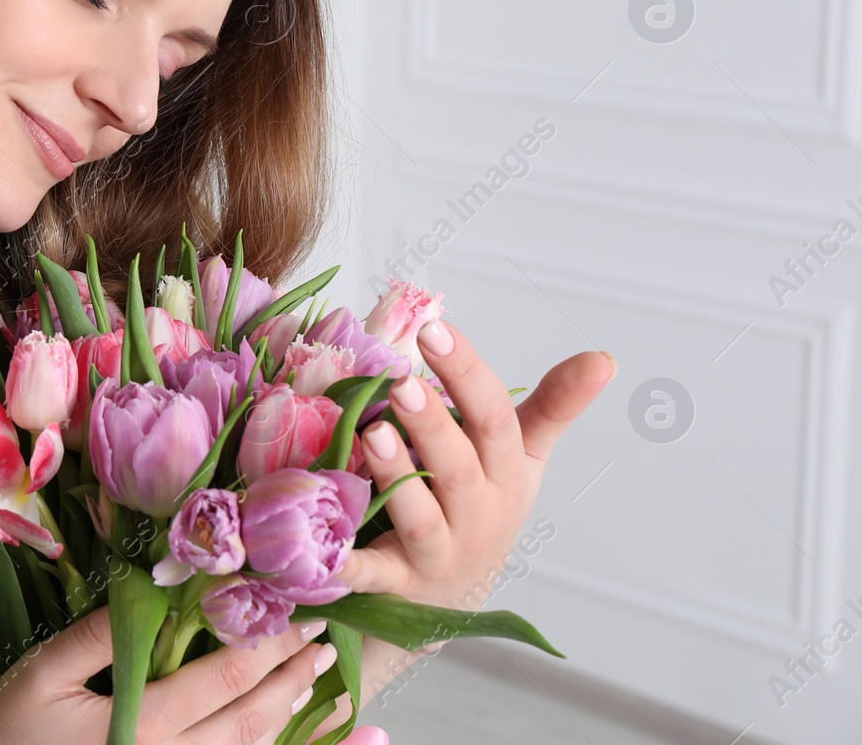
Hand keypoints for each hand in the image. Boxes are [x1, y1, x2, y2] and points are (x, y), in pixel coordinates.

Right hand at [0, 606, 390, 744]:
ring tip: (330, 699)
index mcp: (140, 726)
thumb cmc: (3, 733)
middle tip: (327, 646)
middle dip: (292, 681)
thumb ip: (98, 636)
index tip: (300, 615)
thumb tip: (154, 589)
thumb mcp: (40, 675)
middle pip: (250, 722)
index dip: (269, 644)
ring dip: (294, 728)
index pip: (225, 679)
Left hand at [334, 320, 615, 608]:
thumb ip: (553, 406)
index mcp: (507, 475)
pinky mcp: (398, 583)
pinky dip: (352, 565)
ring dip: (397, 476)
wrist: (453, 602)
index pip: (495, 420)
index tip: (437, 329)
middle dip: (433, 423)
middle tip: (403, 381)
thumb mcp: (522, 459)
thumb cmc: (483, 509)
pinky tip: (329, 550)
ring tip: (371, 433)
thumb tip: (603, 358)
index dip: (469, 375)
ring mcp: (439, 551)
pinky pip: (374, 575)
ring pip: (421, 516)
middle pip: (459, 467)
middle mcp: (478, 514)